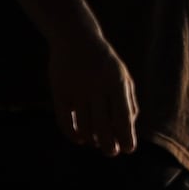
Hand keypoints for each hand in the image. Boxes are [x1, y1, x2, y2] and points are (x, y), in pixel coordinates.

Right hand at [47, 31, 137, 155]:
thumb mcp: (123, 77)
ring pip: (84, 127)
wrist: (75, 37)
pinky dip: (72, 135)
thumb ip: (129, 103)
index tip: (128, 150)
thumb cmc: (105, 63)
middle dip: (109, 146)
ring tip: (97, 141)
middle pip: (103, 128)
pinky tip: (80, 139)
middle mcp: (95, 86)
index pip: (122, 118)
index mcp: (116, 82)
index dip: (126, 138)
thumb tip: (128, 132)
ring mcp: (75, 89)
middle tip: (111, 152)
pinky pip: (64, 122)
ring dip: (92, 140)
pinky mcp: (59, 91)